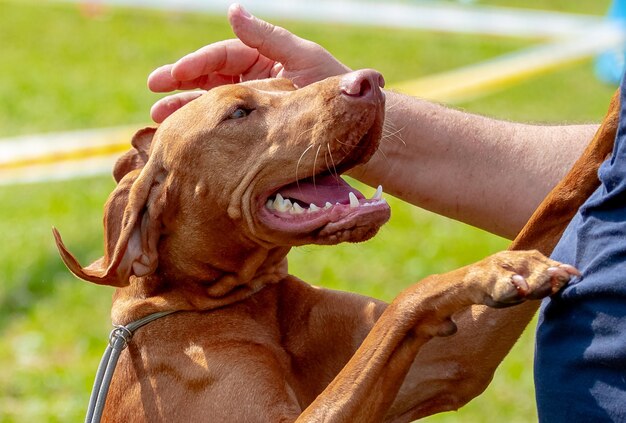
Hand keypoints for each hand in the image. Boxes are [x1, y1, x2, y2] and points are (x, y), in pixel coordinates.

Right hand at [148, 3, 349, 121]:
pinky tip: (185, 132)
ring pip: (213, 102)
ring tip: (159, 117)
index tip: (173, 73)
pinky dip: (206, 126)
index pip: (223, 56)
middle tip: (153, 88)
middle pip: (210, 77)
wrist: (355, 128)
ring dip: (186, 106)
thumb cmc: (332, 87)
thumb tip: (232, 10)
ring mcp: (256, 104)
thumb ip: (266, 37)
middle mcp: (256, 78)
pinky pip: (226, 124)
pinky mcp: (257, 128)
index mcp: (264, 57)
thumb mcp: (302, 56)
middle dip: (181, 82)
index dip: (196, 63)